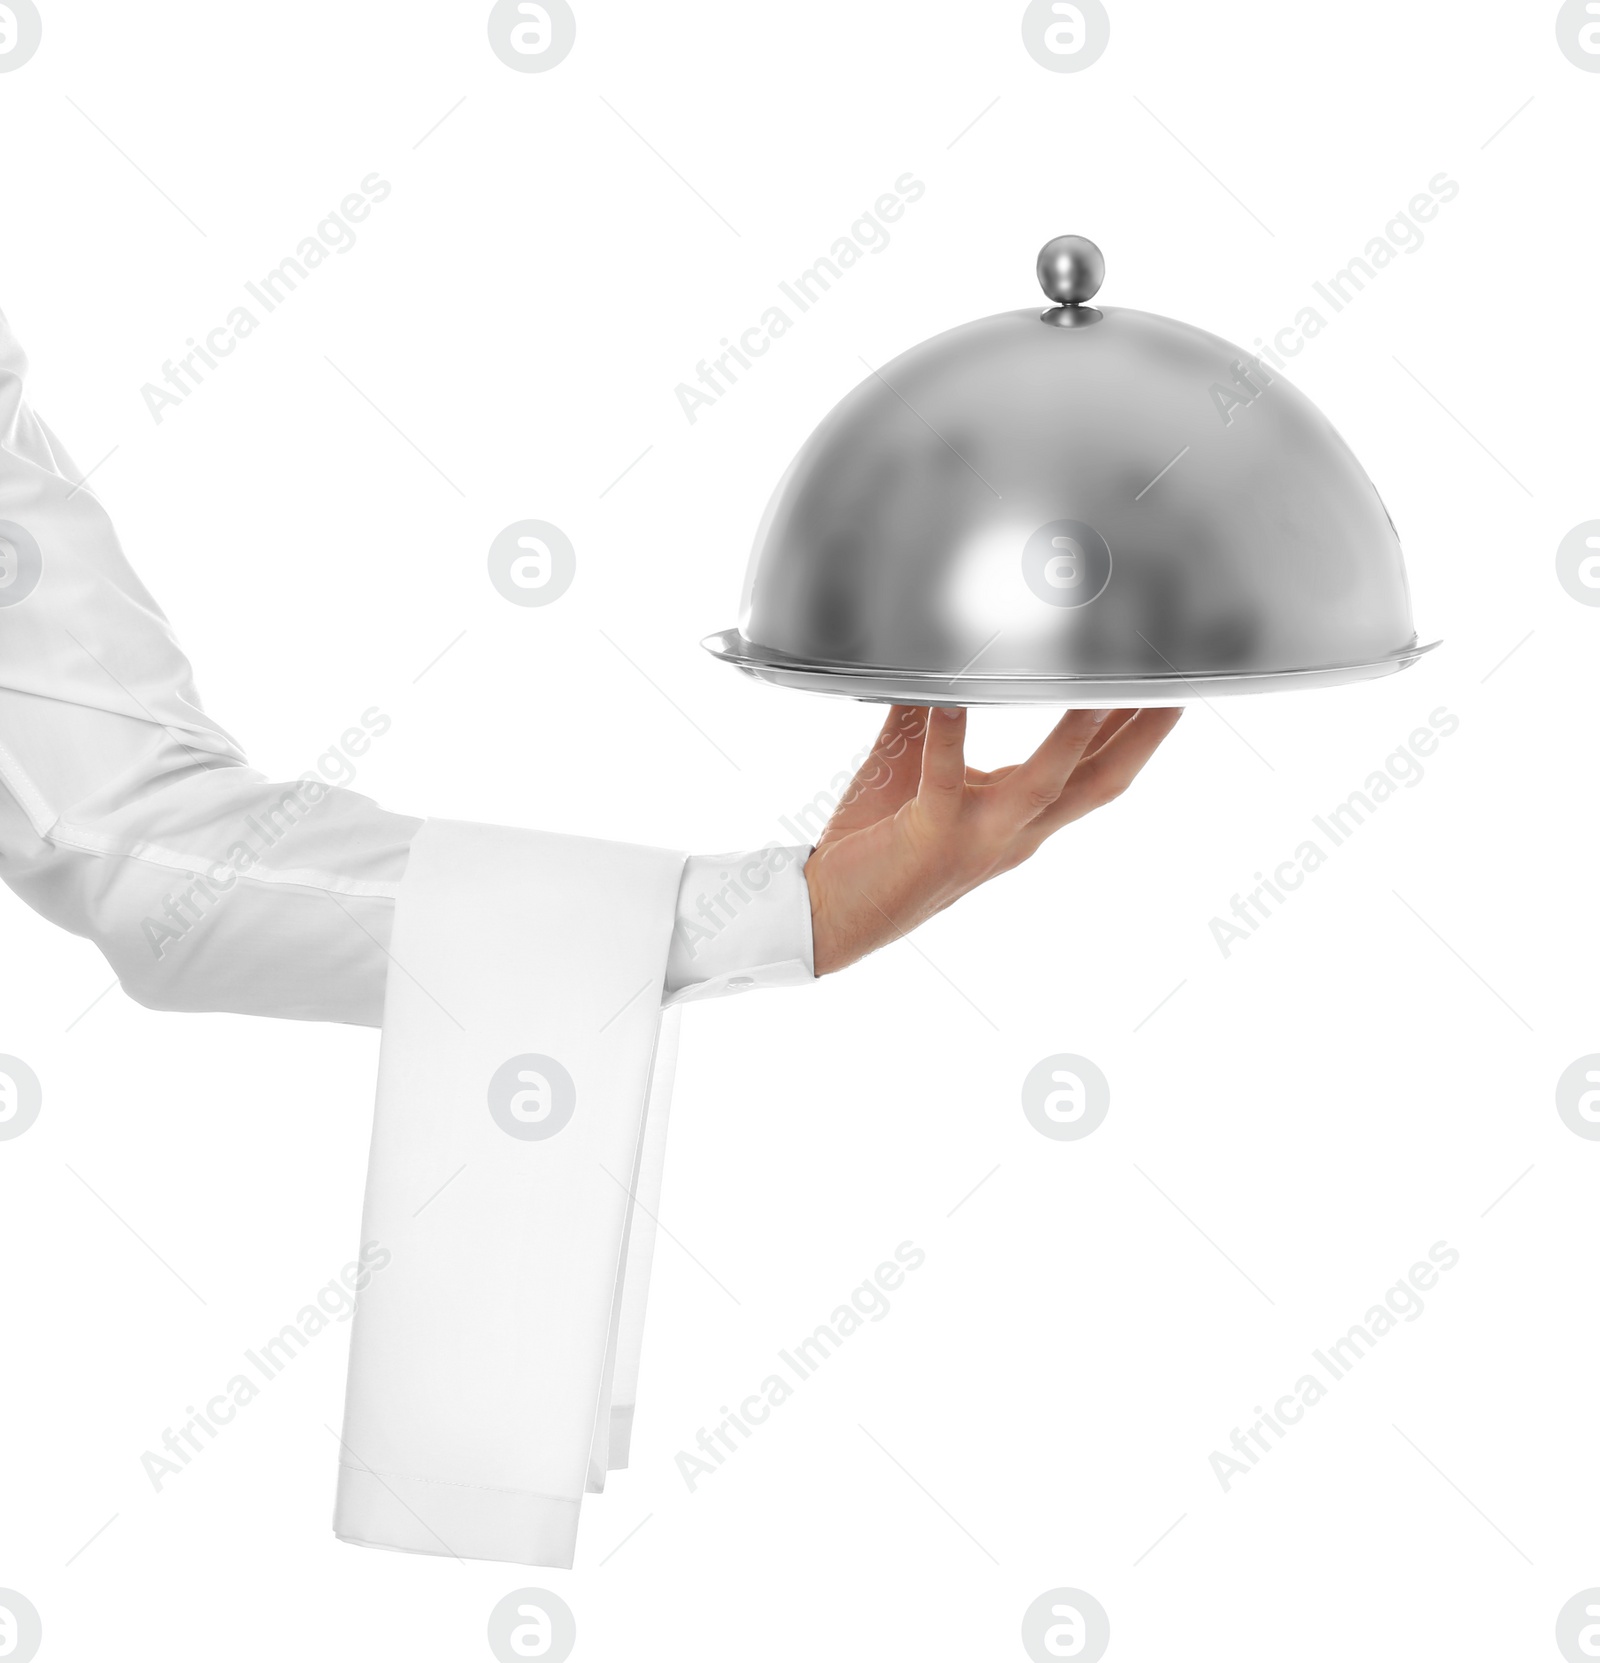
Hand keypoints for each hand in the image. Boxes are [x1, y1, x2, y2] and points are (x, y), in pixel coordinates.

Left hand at [804, 704, 1182, 974]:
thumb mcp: (916, 768)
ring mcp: (977, 839)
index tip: (1169, 682)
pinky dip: (950, 736)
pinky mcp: (930, 838)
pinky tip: (954, 697)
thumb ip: (932, 715)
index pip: (1097, 772)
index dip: (1141, 731)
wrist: (828, 916)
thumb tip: (935, 654)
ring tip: (1094, 682)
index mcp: (1020, 819)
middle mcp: (1014, 833)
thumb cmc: (873, 845)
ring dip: (1076, 734)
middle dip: (1144, 731)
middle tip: (1176, 678)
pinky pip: (944, 780)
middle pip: (1100, 782)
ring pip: (1045, 784)